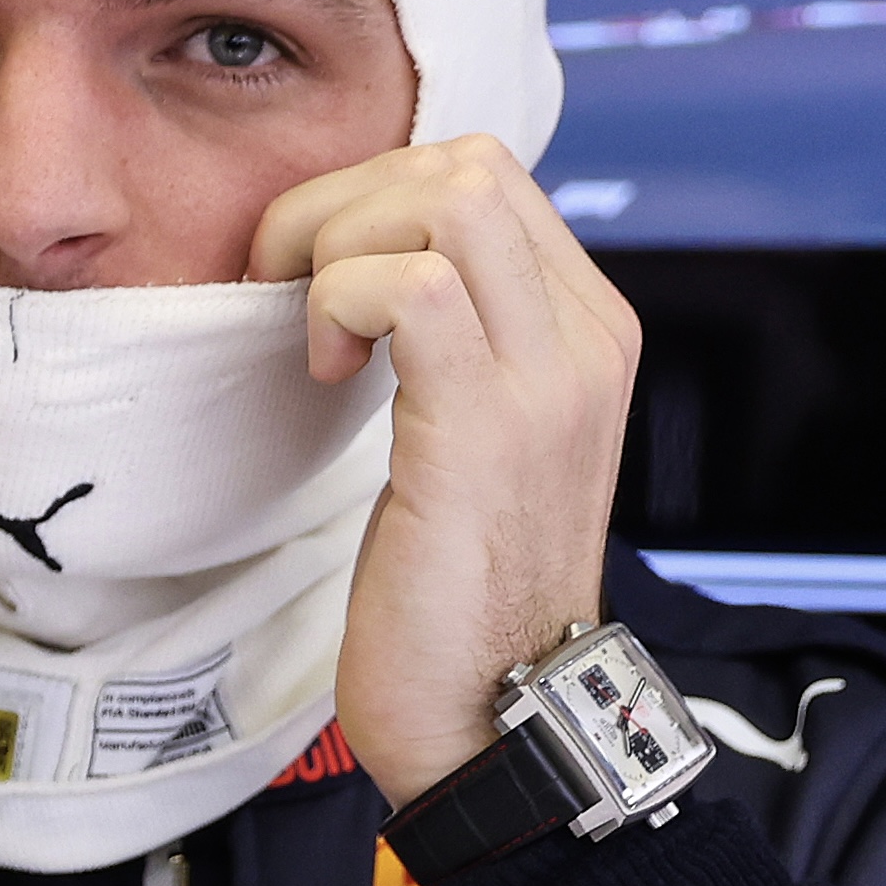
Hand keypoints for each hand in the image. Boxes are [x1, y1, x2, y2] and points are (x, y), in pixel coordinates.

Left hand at [249, 135, 639, 806]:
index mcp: (589, 332)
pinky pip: (407, 284)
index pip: (490, 176)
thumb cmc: (461, 596)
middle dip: (348, 200)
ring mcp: (549, 380)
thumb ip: (459, 348)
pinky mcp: (486, 428)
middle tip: (296, 292)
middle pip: (470, 162)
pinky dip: (340, 300)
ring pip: (446, 193)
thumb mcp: (478, 443)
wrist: (496, 723)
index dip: (379, 199)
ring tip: (314, 330)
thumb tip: (372, 271)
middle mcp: (589, 340)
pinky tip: (327, 376)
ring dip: (339, 239)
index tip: (325, 286)